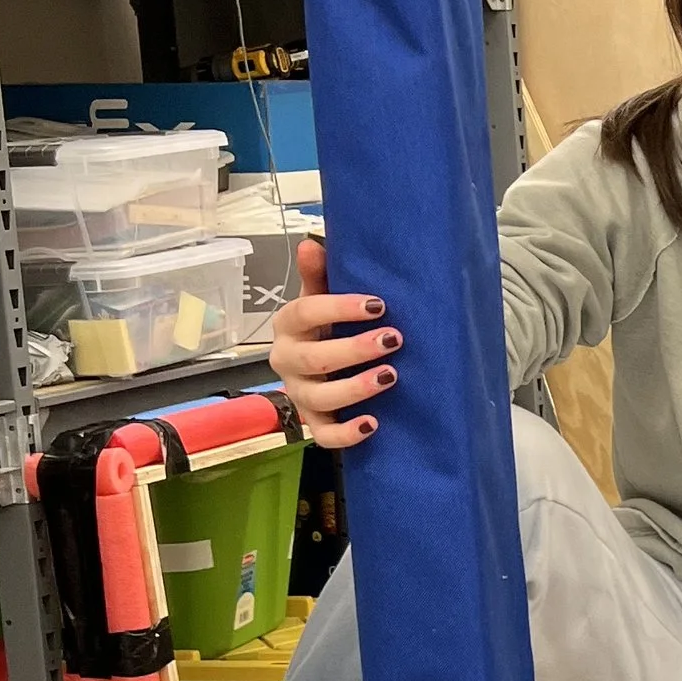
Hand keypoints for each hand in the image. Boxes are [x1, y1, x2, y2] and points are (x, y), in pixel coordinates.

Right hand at [269, 236, 396, 451]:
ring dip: (356, 388)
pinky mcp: (313, 422)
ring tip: (390, 376)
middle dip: (355, 349)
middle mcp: (287, 360)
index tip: (378, 304)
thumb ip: (318, 274)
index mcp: (288, 324)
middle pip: (315, 358)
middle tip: (394, 339)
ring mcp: (299, 394)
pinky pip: (324, 436)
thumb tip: (310, 244)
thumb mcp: (321, 297)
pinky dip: (347, 434)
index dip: (339, 308)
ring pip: (320, 398)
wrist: (319, 367)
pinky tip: (373, 425)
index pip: (306, 313)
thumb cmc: (325, 326)